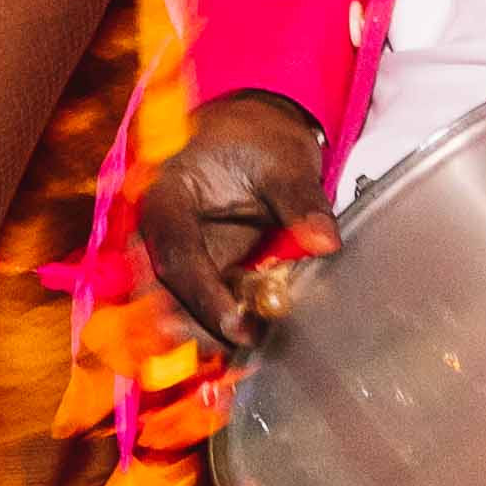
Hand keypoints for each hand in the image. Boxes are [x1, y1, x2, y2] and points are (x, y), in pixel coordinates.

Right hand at [139, 91, 339, 353]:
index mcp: (166, 195)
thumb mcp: (284, 163)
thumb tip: (325, 243)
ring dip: (209, 337)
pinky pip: (198, 315)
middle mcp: (160, 234)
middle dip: (198, 329)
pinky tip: (251, 347)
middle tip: (245, 348)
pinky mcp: (197, 278)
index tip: (239, 326)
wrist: (256, 137)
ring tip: (256, 348)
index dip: (202, 295)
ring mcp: (177, 259)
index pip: (174, 252)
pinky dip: (222, 333)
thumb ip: (302, 202)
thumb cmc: (258, 140)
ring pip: (175, 313)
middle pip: (163, 294)